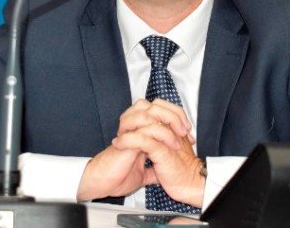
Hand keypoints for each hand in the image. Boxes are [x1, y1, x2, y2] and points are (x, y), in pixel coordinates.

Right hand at [76, 99, 194, 200]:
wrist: (101, 185)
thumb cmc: (117, 178)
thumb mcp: (142, 174)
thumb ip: (153, 169)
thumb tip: (162, 172)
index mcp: (139, 131)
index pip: (160, 111)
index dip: (176, 118)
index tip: (188, 133)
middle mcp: (134, 127)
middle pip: (156, 104)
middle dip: (175, 113)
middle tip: (185, 129)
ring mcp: (129, 130)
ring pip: (149, 110)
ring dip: (168, 121)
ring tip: (178, 136)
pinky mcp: (126, 139)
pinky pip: (144, 127)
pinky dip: (160, 133)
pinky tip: (169, 144)